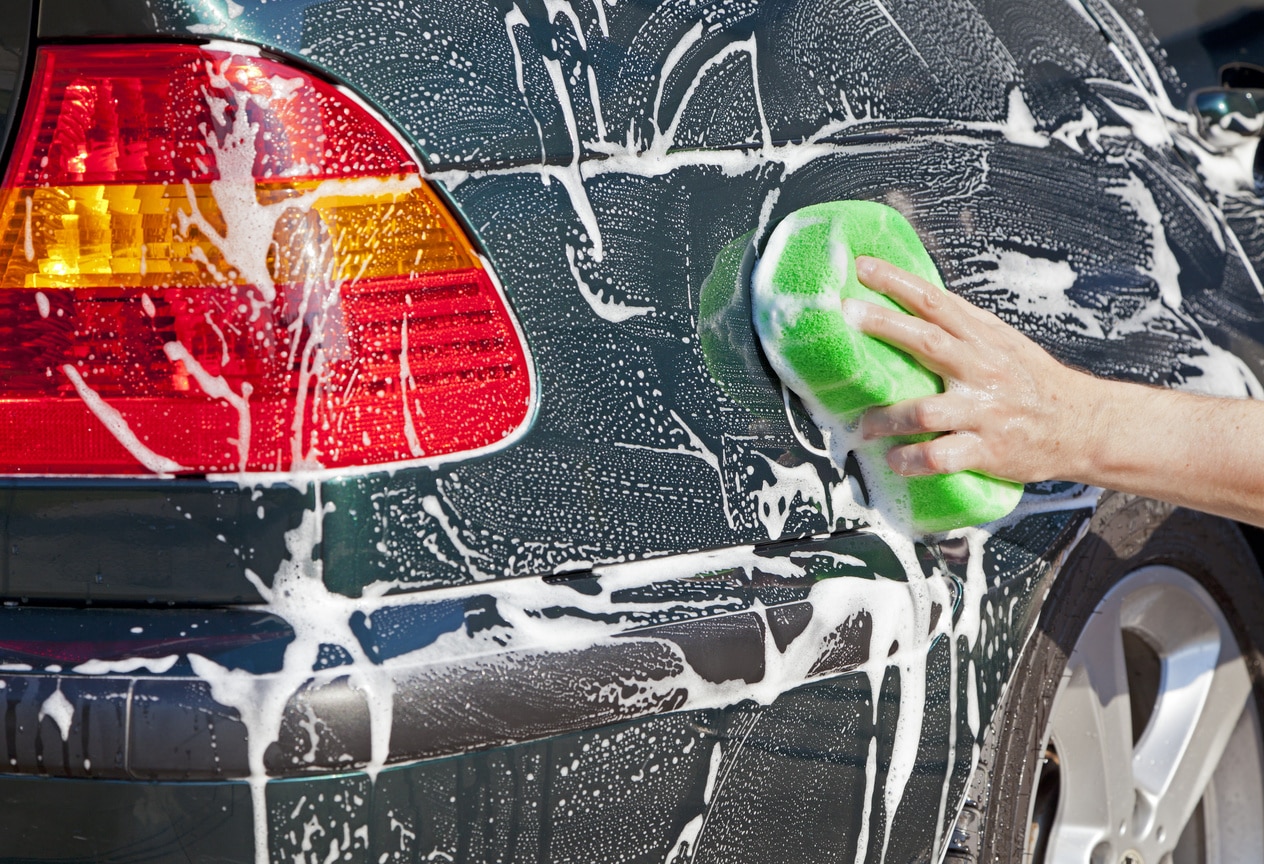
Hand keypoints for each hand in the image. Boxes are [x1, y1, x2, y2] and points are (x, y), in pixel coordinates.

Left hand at [843, 256, 1100, 482]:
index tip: (861, 266)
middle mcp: (980, 369)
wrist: (1082, 425)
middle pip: (926, 340)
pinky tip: (894, 459)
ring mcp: (982, 411)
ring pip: (925, 410)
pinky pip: (940, 456)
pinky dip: (911, 460)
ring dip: (886, 418)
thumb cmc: (1032, 381)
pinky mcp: (986, 450)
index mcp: (981, 339)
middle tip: (846, 314)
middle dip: (883, 325)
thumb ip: (963, 322)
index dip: (897, 281)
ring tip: (864, 425)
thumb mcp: (1003, 342)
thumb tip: (918, 295)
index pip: (934, 301)